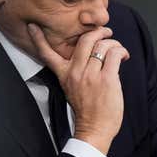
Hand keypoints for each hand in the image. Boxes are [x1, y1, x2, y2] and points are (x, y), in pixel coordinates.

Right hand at [27, 24, 129, 154]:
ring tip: (118, 50)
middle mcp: (76, 72)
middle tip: (106, 32)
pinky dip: (121, 51)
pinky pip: (115, 54)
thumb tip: (90, 52)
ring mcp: (91, 75)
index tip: (33, 26)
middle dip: (99, 31)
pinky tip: (124, 56)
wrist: (94, 130)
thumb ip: (75, 69)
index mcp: (64, 74)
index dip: (38, 39)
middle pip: (85, 39)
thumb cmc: (86, 109)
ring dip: (114, 43)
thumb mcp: (71, 88)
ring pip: (103, 45)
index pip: (47, 54)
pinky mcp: (107, 79)